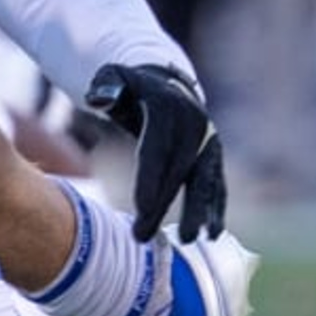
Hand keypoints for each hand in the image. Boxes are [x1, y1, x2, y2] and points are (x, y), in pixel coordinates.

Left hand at [84, 61, 225, 243]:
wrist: (167, 84)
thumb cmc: (132, 87)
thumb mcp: (113, 76)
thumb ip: (105, 85)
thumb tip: (100, 99)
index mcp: (167, 107)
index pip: (156, 149)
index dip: (149, 180)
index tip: (141, 209)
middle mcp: (194, 124)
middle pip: (178, 170)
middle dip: (162, 205)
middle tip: (143, 236)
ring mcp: (208, 140)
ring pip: (204, 180)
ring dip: (199, 211)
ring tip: (190, 240)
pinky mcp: (215, 155)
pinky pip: (216, 183)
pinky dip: (216, 207)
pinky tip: (214, 232)